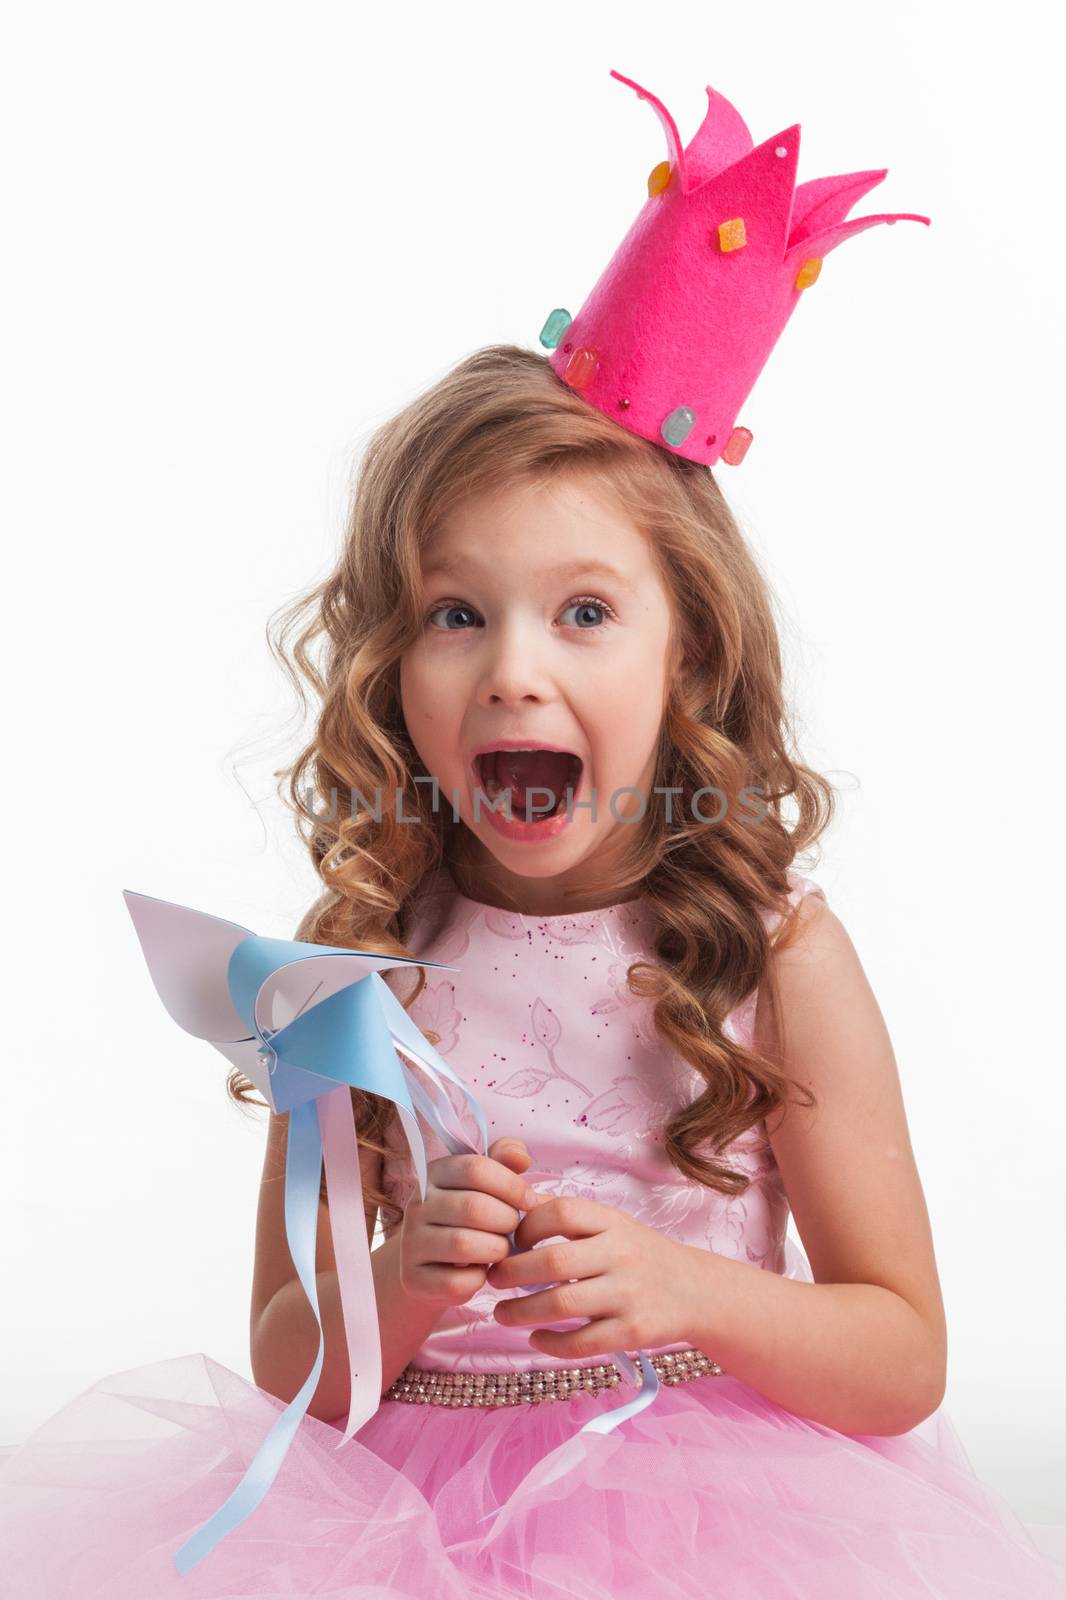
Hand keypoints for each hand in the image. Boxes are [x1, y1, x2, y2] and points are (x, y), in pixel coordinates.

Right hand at [398, 1137, 541, 1311]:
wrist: (428, 1266)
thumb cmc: (468, 1218)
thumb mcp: (483, 1184)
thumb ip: (504, 1161)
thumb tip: (522, 1157)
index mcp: (434, 1173)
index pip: (474, 1168)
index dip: (510, 1184)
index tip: (530, 1200)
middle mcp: (417, 1205)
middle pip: (473, 1207)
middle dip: (507, 1220)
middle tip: (514, 1228)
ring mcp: (410, 1242)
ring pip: (464, 1244)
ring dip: (496, 1249)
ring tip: (501, 1248)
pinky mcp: (413, 1278)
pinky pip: (457, 1281)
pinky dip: (479, 1279)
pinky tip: (480, 1271)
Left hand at [486, 1194, 701, 1359]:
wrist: (696, 1291)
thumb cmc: (640, 1254)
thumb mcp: (611, 1224)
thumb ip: (566, 1215)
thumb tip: (512, 1204)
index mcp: (612, 1222)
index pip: (559, 1212)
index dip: (526, 1225)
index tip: (510, 1241)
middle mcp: (621, 1254)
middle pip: (552, 1262)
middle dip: (511, 1273)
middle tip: (492, 1279)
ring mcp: (628, 1295)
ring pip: (561, 1304)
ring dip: (521, 1312)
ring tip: (501, 1314)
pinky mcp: (632, 1332)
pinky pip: (581, 1343)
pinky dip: (550, 1343)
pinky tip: (535, 1338)